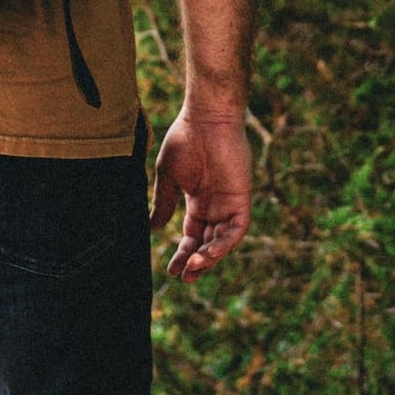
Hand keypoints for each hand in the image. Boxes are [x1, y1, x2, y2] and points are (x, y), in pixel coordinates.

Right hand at [149, 108, 251, 281]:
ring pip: (222, 241)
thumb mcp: (168, 177)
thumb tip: (152, 229)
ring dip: (209, 258)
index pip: (193, 236)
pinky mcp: (241, 198)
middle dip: (196, 262)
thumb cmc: (185, 139)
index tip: (171, 270)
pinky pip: (237, 230)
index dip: (183, 253)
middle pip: (208, 243)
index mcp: (198, 201)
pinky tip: (208, 255)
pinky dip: (224, 245)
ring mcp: (229, 202)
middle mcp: (216, 205)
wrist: (204, 118)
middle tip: (182, 277)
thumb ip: (163, 203)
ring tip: (192, 269)